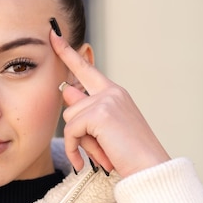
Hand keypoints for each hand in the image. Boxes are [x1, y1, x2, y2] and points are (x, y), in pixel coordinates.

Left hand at [49, 30, 170, 177]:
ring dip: (79, 141)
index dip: (67, 52)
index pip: (85, 68)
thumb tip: (66, 91)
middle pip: (70, 103)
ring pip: (69, 118)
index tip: (53, 33)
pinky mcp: (100, 114)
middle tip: (99, 147)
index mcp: (114, 92)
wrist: (149, 168)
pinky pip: (70, 131)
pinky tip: (84, 161)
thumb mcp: (105, 128)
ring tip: (102, 152)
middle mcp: (111, 91)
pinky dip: (73, 149)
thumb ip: (86, 110)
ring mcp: (106, 100)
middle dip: (76, 128)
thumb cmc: (128, 153)